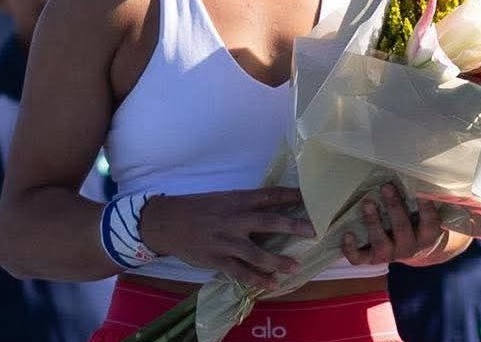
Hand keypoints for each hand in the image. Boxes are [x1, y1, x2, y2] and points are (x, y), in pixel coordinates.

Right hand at [138, 187, 315, 289]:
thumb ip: (244, 204)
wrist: (167, 222)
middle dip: (293, 226)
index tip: (311, 197)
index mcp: (237, 199)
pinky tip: (272, 285)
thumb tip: (272, 206)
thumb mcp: (222, 199)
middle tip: (313, 231)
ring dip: (278, 261)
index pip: (269, 195)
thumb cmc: (197, 208)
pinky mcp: (217, 260)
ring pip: (257, 253)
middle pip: (269, 221)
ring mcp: (226, 241)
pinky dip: (257, 280)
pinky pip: (241, 272)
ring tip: (295, 267)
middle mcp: (234, 219)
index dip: (290, 195)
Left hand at [341, 183, 462, 265]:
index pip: (430, 222)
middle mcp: (409, 247)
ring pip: (381, 245)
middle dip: (394, 208)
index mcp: (426, 235)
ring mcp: (390, 255)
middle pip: (402, 230)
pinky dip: (351, 249)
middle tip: (386, 186)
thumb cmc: (417, 222)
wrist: (412, 250)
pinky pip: (360, 259)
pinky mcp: (372, 259)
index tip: (420, 190)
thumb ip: (420, 198)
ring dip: (373, 223)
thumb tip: (415, 174)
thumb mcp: (424, 213)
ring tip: (367, 203)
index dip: (426, 207)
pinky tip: (347, 234)